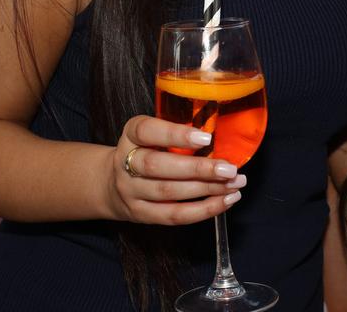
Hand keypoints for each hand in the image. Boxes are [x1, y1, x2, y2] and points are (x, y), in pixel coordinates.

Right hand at [108, 115, 245, 224]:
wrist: (112, 184)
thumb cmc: (146, 152)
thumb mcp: (152, 136)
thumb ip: (178, 134)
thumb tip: (222, 137)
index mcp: (130, 136)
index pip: (146, 131)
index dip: (175, 134)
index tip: (206, 138)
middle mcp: (126, 163)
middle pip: (158, 166)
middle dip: (198, 168)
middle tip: (229, 169)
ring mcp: (131, 191)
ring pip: (168, 192)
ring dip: (206, 189)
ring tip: (234, 185)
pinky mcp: (141, 214)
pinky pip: (173, 215)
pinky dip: (203, 210)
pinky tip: (225, 201)